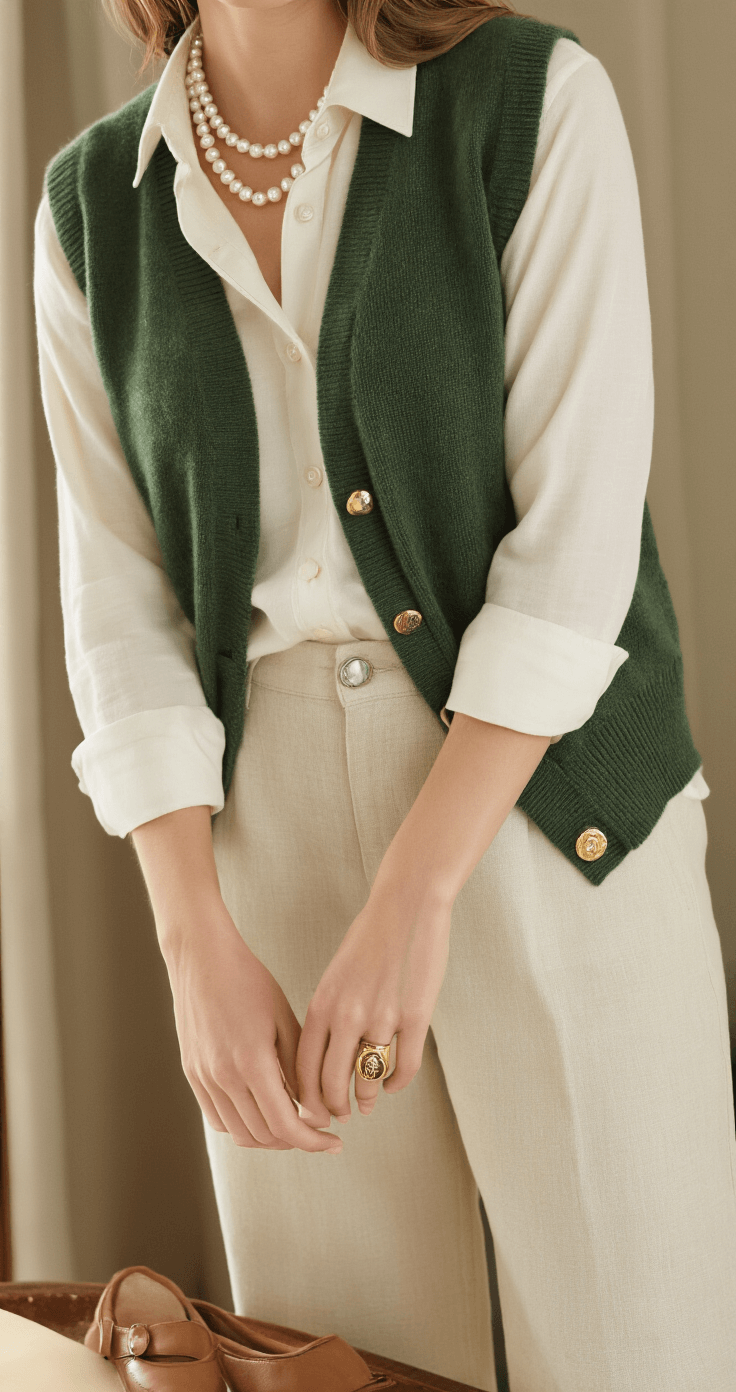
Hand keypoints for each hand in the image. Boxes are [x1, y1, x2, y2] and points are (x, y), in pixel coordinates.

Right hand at [162, 895, 342, 1153]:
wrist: (202, 958)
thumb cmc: (249, 981)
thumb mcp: (285, 1020)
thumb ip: (299, 1070)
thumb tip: (315, 1111)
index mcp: (252, 1063)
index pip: (286, 1125)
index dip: (313, 1141)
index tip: (334, 1142)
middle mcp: (224, 1077)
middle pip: (264, 1136)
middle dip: (296, 1141)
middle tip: (318, 1130)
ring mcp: (204, 1078)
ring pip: (239, 1134)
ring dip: (269, 1137)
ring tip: (292, 1123)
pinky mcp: (193, 1075)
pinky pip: (218, 1118)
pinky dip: (243, 1125)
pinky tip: (262, 1111)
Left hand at [296, 881, 452, 1121]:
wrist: (406, 907)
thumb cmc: (369, 938)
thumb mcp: (335, 976)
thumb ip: (328, 1013)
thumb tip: (324, 1057)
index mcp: (322, 1004)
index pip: (303, 1068)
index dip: (305, 1098)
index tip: (311, 1110)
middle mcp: (347, 1016)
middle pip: (332, 1083)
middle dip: (334, 1107)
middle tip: (341, 1114)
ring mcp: (382, 1019)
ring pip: (367, 1080)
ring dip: (366, 1098)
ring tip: (367, 1102)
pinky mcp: (415, 1018)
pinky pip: (403, 1067)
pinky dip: (396, 1084)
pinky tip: (392, 1085)